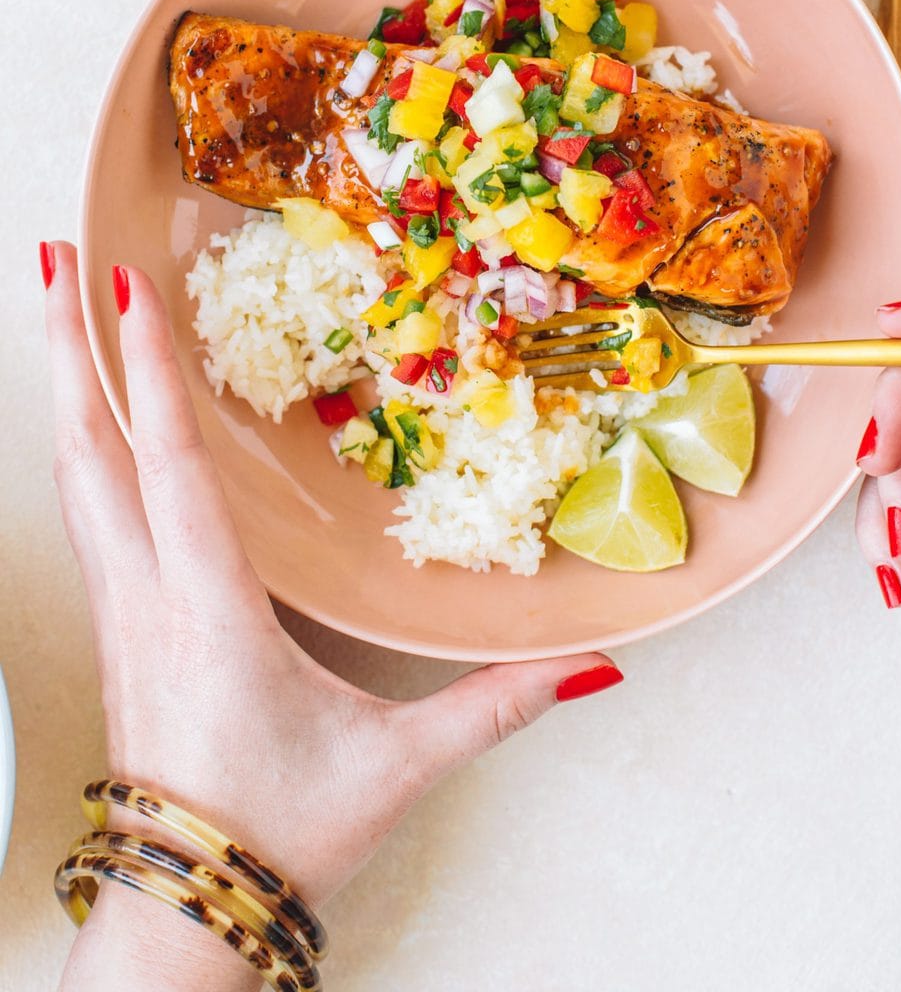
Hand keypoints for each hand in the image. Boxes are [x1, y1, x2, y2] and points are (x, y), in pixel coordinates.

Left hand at [41, 243, 621, 988]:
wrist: (184, 909)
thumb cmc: (277, 831)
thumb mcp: (393, 766)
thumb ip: (491, 708)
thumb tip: (585, 670)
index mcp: (207, 607)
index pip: (169, 462)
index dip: (149, 366)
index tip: (117, 282)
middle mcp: (146, 593)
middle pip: (88, 446)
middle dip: (64, 344)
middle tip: (51, 254)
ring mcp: (121, 608)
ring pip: (75, 476)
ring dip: (65, 386)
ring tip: (56, 310)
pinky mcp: (118, 624)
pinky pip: (85, 511)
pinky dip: (81, 442)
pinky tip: (87, 422)